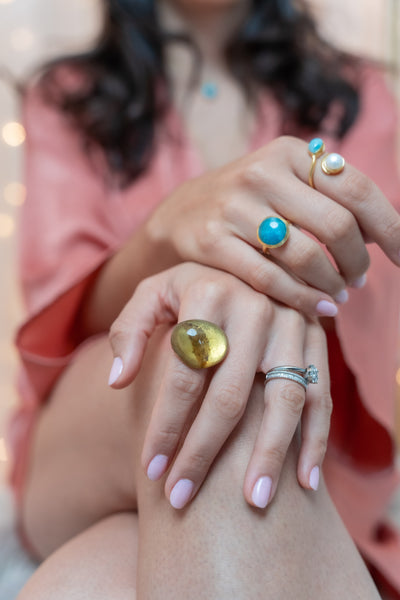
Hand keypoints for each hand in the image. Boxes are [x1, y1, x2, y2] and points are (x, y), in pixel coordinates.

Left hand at [109, 263, 330, 508]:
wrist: (245, 258)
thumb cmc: (190, 287)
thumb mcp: (152, 293)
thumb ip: (129, 331)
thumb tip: (118, 382)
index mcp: (208, 294)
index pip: (183, 374)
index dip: (165, 426)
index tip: (150, 470)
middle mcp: (255, 307)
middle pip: (229, 395)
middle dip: (203, 452)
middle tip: (181, 497)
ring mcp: (291, 324)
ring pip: (283, 399)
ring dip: (268, 455)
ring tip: (252, 502)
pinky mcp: (316, 339)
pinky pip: (320, 394)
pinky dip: (314, 439)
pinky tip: (303, 481)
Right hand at [148, 136, 399, 315]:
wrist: (180, 214)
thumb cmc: (247, 204)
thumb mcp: (285, 183)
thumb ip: (329, 199)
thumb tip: (381, 233)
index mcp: (289, 153)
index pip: (356, 189)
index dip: (389, 228)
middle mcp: (262, 173)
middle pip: (337, 224)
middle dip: (358, 261)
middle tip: (359, 279)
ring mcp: (233, 207)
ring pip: (305, 255)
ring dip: (333, 284)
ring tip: (339, 296)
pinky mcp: (211, 240)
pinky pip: (271, 279)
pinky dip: (303, 299)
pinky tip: (319, 308)